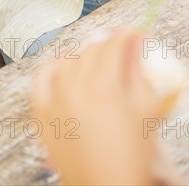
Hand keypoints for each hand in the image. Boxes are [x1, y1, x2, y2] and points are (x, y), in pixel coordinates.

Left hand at [32, 30, 163, 185]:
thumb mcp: (146, 110)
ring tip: (97, 58)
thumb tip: (138, 41)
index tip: (134, 33)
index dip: (127, 34)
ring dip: (84, 53)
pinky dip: (52, 68)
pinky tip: (64, 66)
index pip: (115, 45)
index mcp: (106, 89)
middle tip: (120, 46)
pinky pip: (41, 80)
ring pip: (68, 60)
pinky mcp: (42, 116)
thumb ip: (140, 71)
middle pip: (92, 49)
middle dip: (109, 42)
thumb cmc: (133, 154)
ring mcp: (56, 102)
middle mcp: (77, 91)